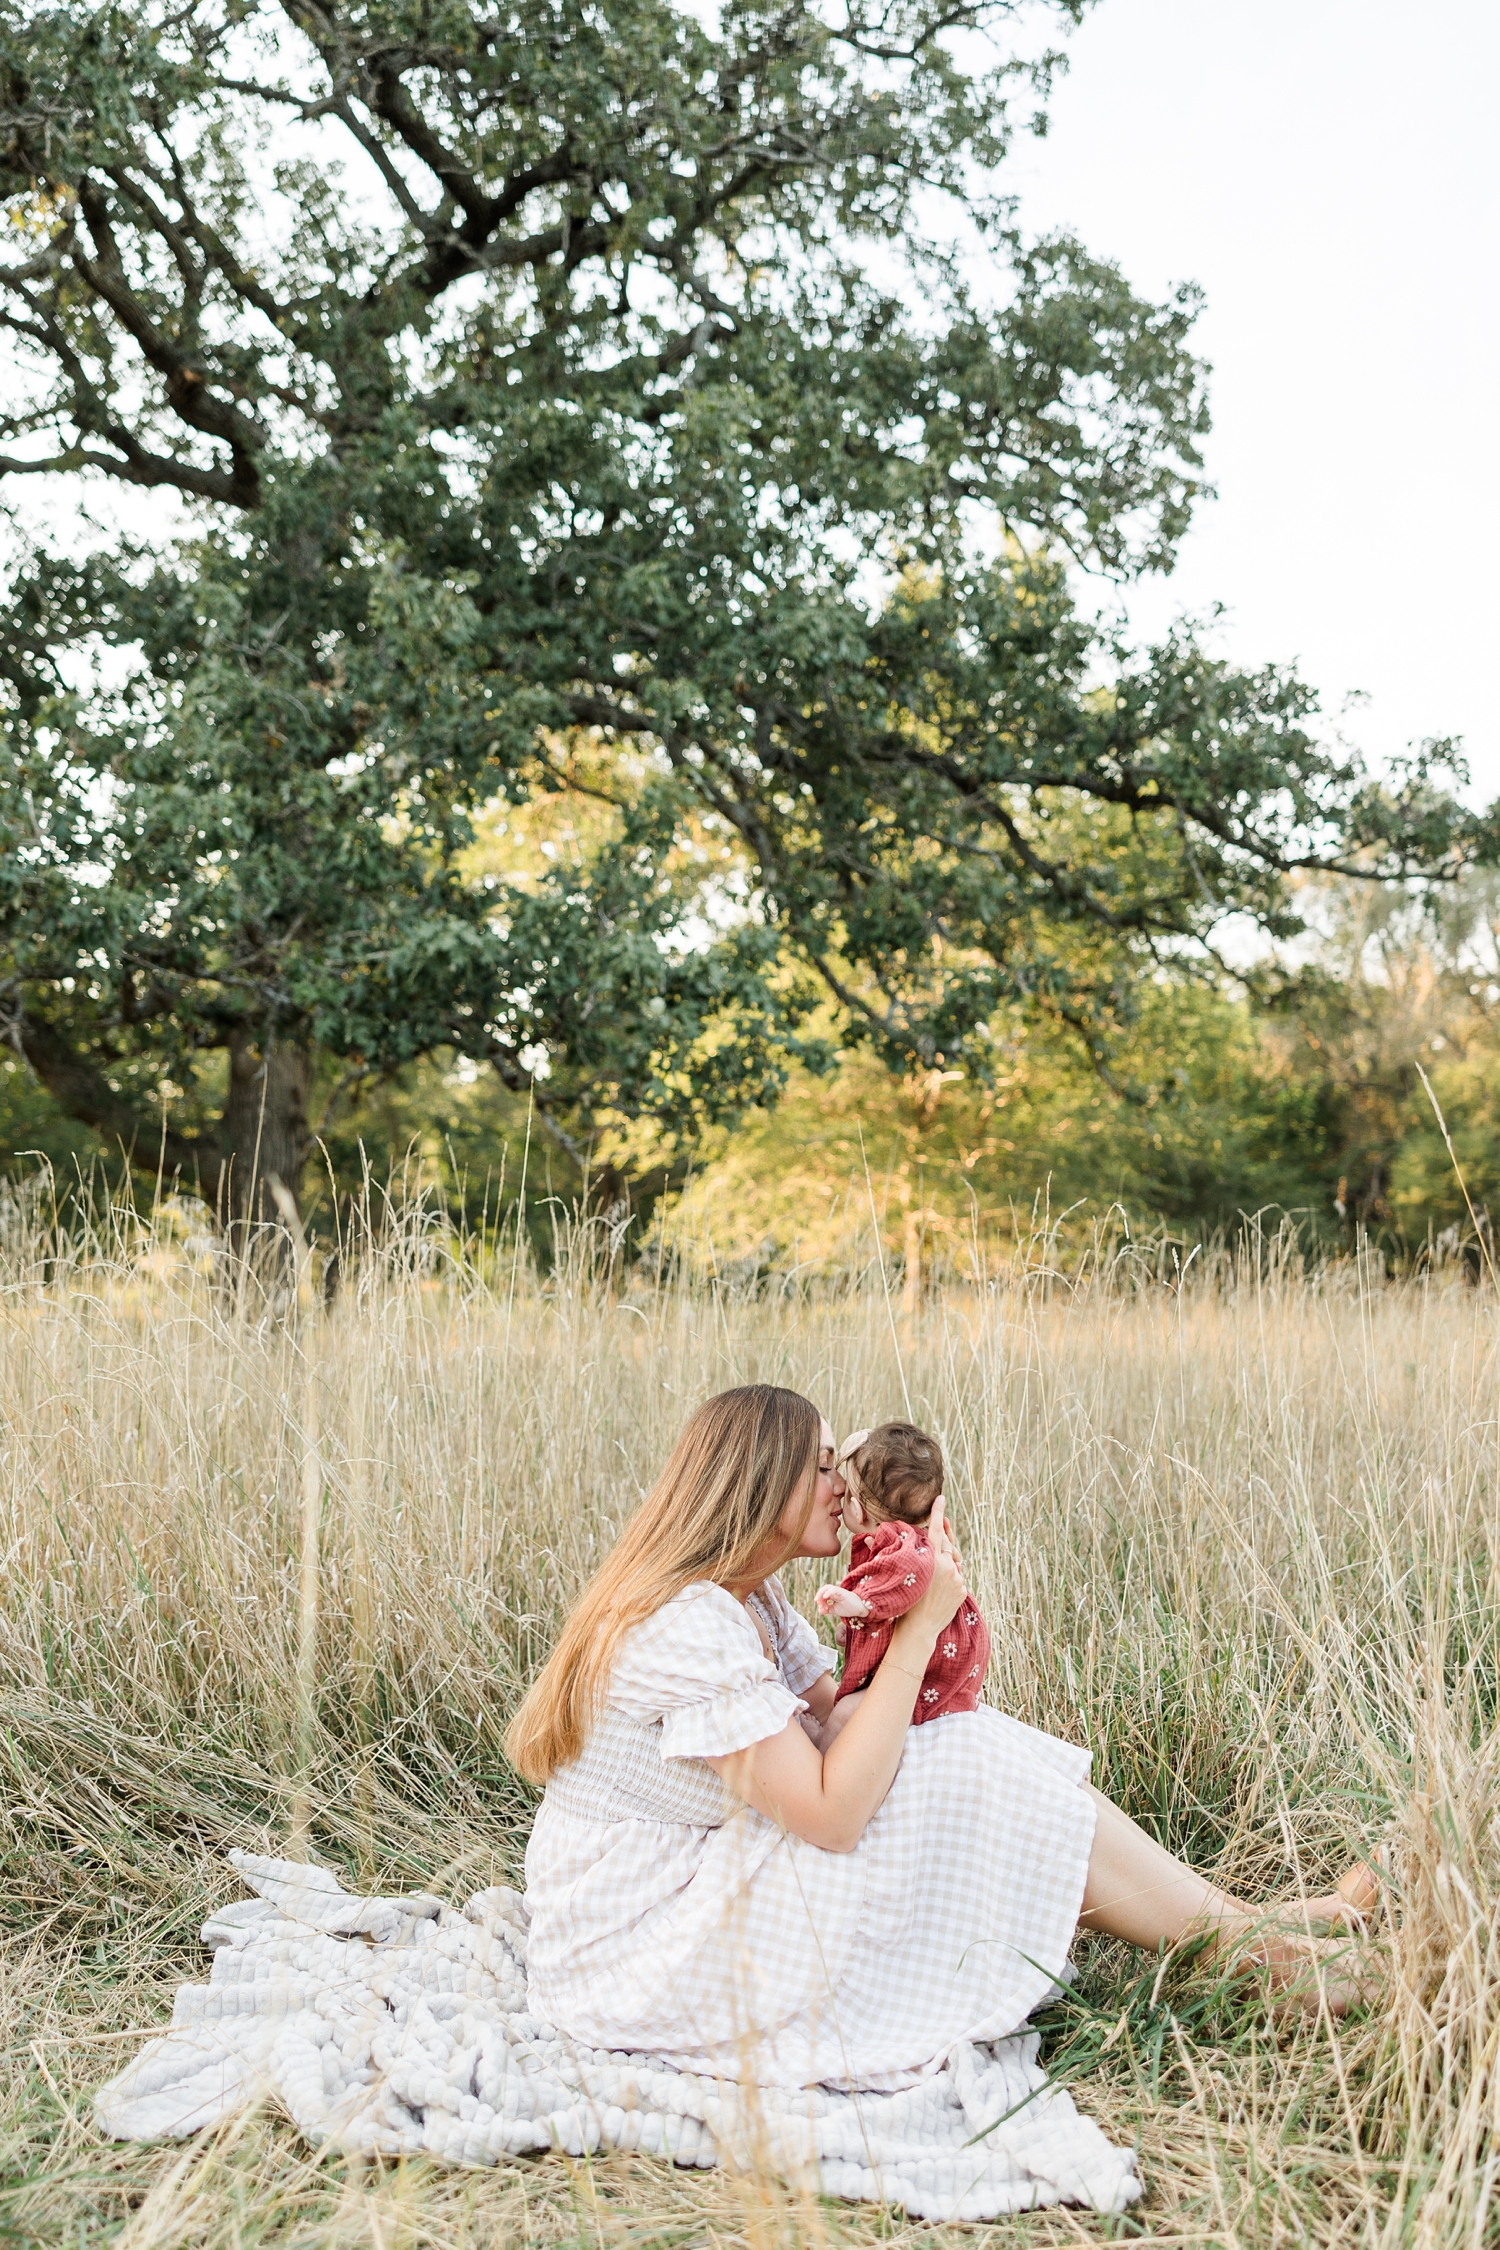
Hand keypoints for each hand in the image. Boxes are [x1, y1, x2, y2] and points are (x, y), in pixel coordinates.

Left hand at [816, 1584, 870, 1620]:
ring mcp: (839, 1592)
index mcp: (834, 1595)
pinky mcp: (843, 1593)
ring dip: (822, 1593)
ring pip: (828, 1587)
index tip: (820, 1607)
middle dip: (819, 1594)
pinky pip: (834, 1590)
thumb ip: (828, 1609)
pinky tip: (825, 1597)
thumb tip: (819, 1610)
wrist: (860, 1609)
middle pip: (824, 1588)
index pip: (823, 1593)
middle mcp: (836, 1592)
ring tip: (819, 1600)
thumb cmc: (849, 1608)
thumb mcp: (836, 1610)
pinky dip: (828, 1592)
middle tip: (816, 1601)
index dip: (820, 1599)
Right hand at [897, 1501, 965, 1644]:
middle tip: (938, 1533)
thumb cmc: (903, 1603)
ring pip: (954, 1563)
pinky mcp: (962, 1590)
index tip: (941, 1498)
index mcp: (931, 1560)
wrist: (919, 1630)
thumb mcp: (898, 1575)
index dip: (938, 1513)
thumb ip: (888, 1554)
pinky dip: (951, 1579)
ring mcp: (957, 1579)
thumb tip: (867, 1537)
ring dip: (946, 1563)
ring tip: (933, 1573)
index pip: (936, 1530)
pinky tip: (939, 1588)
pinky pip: (958, 1578)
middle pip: (947, 1545)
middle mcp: (947, 1566)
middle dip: (942, 1540)